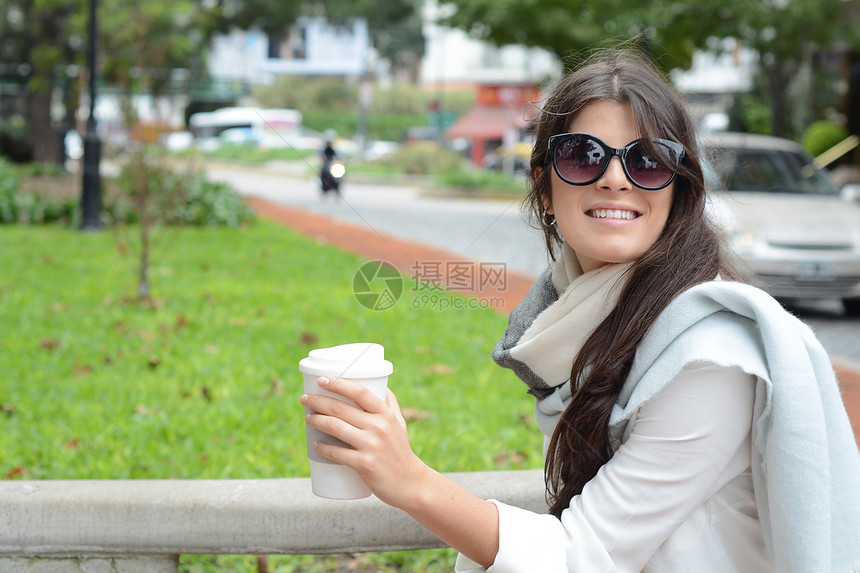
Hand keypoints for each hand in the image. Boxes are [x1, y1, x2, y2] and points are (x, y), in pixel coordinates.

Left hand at [301, 377, 429, 508]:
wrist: (410, 483)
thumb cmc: (401, 450)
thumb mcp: (399, 423)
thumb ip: (390, 403)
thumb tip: (380, 384)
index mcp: (386, 414)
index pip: (359, 392)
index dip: (338, 383)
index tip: (321, 380)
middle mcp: (379, 427)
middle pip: (340, 408)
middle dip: (318, 401)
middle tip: (305, 399)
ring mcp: (371, 445)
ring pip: (335, 427)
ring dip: (316, 421)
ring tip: (307, 418)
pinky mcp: (364, 464)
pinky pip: (337, 453)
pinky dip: (322, 447)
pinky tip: (314, 444)